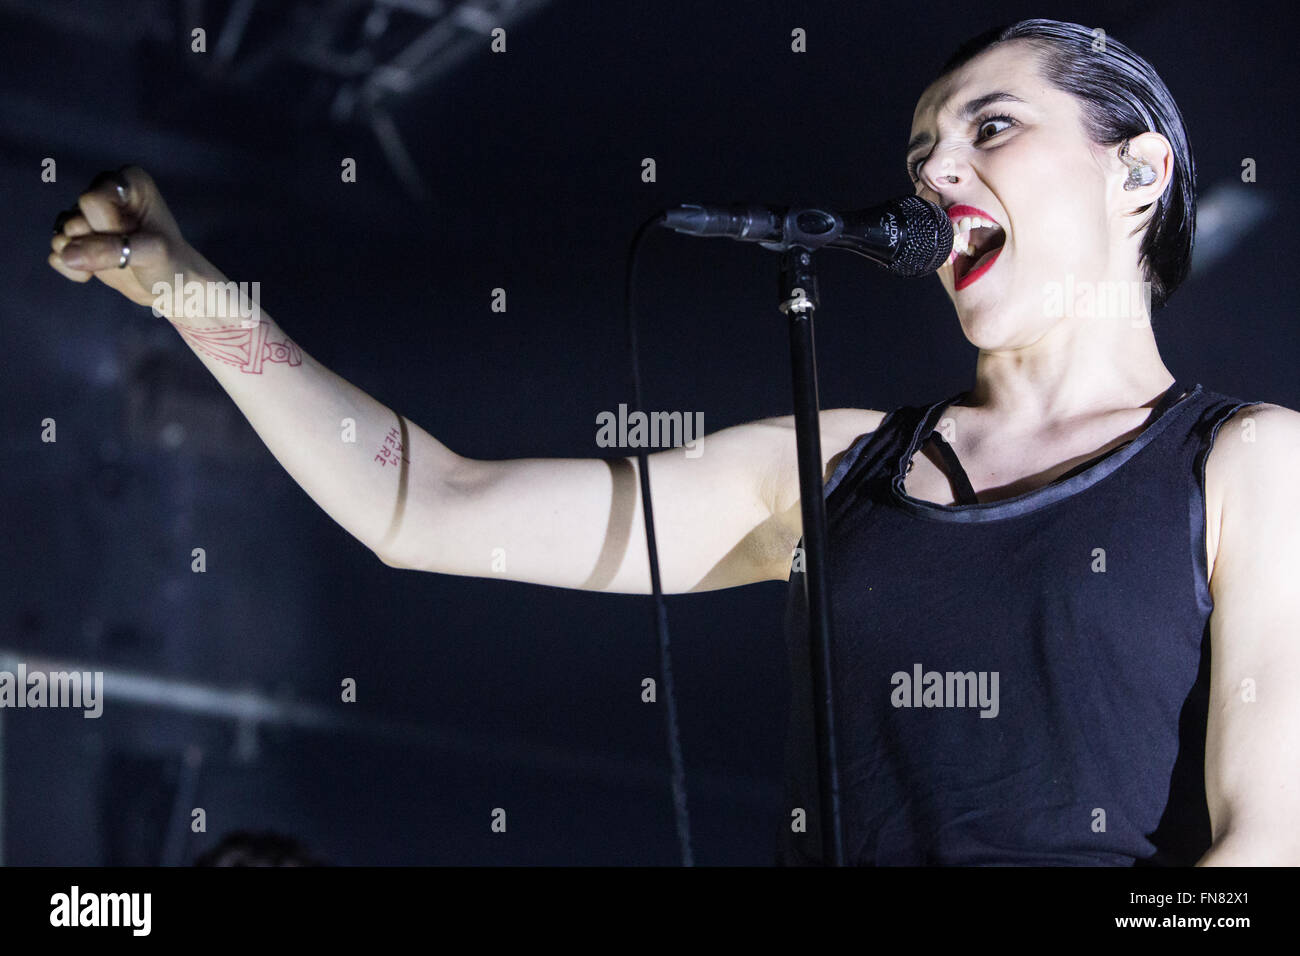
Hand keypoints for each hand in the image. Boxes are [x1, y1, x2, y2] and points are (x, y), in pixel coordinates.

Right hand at [48, 165, 201, 311]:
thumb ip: (111, 250)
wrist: (170, 287)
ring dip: (85, 257)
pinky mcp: (74, 238)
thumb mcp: (152, 253)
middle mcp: (104, 191)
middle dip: (98, 242)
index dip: (110, 226)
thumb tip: (65, 254)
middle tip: (129, 249)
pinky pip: (56, 255)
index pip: (92, 200)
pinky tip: (95, 272)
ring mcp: (86, 215)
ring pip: (62, 235)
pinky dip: (74, 270)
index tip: (136, 232)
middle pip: (75, 219)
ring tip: (116, 260)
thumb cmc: (169, 263)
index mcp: (129, 180)